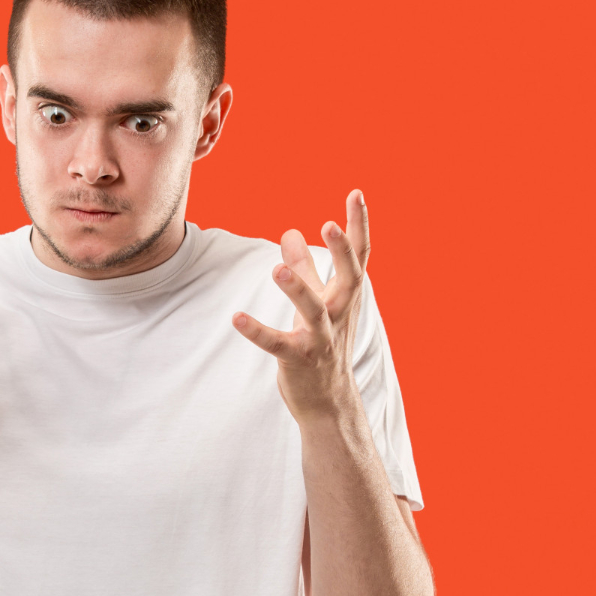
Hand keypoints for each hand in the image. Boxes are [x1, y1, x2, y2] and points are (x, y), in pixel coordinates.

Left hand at [232, 189, 370, 424]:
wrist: (329, 402)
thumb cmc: (324, 344)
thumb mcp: (317, 302)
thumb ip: (305, 267)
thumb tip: (289, 232)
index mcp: (345, 297)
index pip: (359, 257)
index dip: (358, 226)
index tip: (356, 194)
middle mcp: (339, 315)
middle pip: (348, 279)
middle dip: (341, 252)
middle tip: (328, 224)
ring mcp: (321, 339)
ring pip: (314, 312)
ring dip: (298, 289)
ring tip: (277, 268)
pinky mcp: (299, 360)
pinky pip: (278, 344)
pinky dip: (258, 331)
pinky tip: (237, 318)